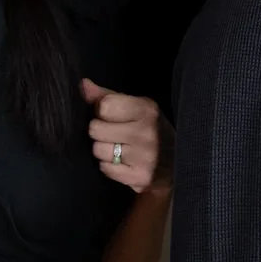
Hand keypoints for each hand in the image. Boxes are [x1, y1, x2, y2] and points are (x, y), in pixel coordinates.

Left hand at [83, 79, 165, 193]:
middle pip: (96, 129)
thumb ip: (107, 96)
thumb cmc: (150, 129)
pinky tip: (122, 162)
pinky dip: (110, 167)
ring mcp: (144, 157)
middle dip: (100, 131)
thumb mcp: (135, 107)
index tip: (111, 116)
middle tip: (114, 134)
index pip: (104, 106)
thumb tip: (83, 84)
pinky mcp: (140, 177)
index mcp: (146, 110)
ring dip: (104, 150)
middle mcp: (146, 132)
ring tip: (118, 149)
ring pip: (98, 150)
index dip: (102, 111)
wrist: (177, 162)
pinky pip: (105, 169)